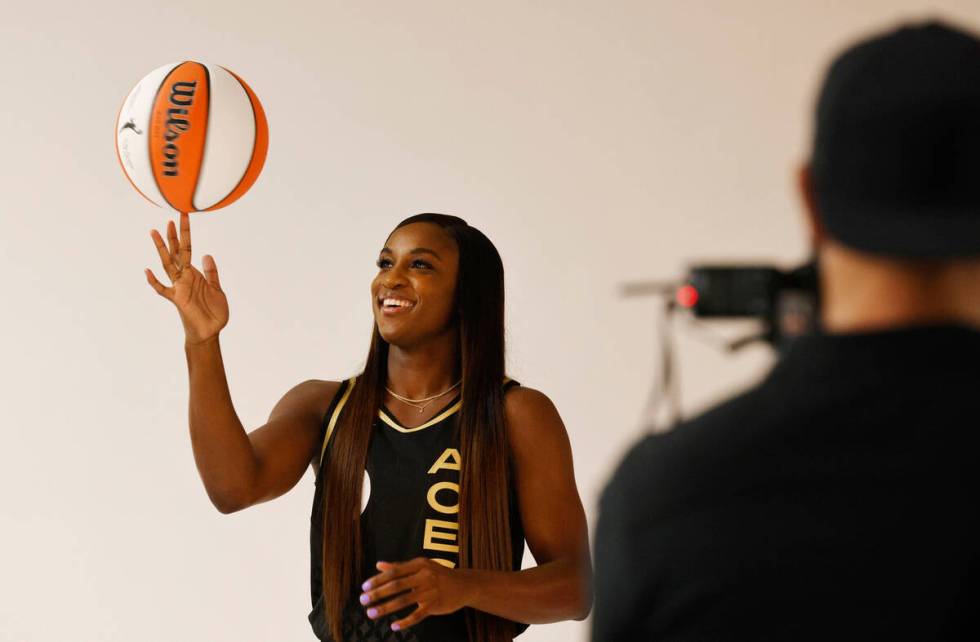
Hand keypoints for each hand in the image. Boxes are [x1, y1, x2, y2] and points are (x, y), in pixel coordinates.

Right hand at [145, 212, 228, 344]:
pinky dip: (155, 281)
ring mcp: (179, 287)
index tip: (184, 216)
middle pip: (176, 253)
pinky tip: (147, 271)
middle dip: (173, 236)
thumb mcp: (217, 289)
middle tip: (169, 219)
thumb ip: (212, 273)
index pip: (188, 249)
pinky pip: (163, 290)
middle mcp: (184, 277)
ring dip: (162, 249)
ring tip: (154, 232)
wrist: (210, 332)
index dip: (186, 233)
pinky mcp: (178, 299)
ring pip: (168, 264)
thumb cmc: (213, 312)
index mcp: (194, 273)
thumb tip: (207, 254)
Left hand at [358, 558, 471, 631]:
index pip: (394, 572)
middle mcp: (424, 576)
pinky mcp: (435, 605)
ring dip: (385, 608)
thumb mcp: (420, 566)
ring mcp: (430, 591)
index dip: (378, 579)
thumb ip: (399, 567)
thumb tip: (379, 565)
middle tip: (363, 600)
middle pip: (397, 585)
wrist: (464, 585)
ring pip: (404, 600)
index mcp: (418, 564)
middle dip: (378, 593)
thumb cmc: (438, 574)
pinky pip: (418, 615)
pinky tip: (394, 626)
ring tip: (371, 613)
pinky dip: (405, 621)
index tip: (364, 587)